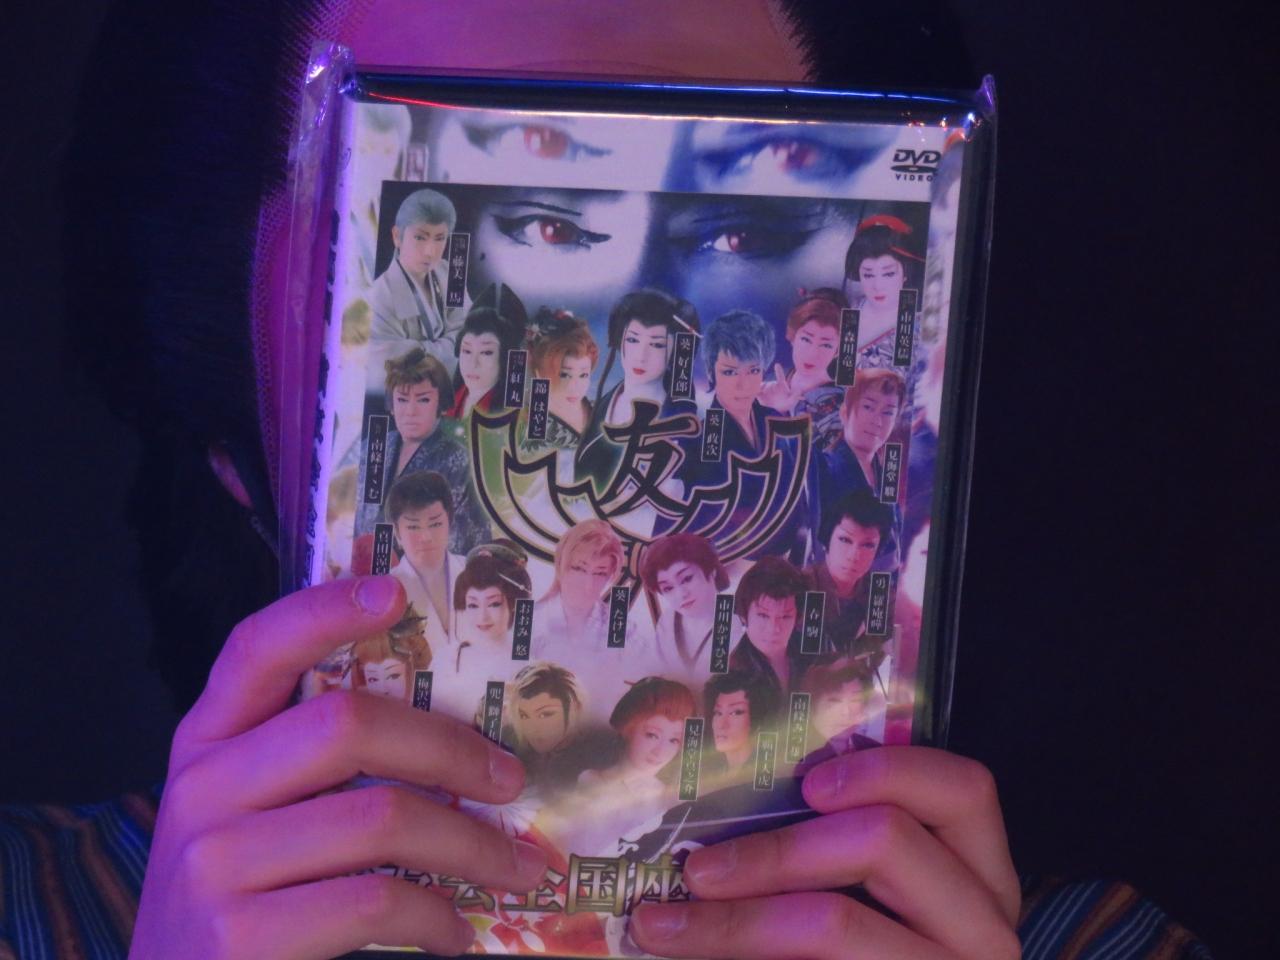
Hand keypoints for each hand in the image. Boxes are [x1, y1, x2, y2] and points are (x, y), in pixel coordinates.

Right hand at [130, 577, 548, 959]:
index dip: (323, 610)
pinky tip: (455, 930)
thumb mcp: (251, 818)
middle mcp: (200, 789)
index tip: (395, 590)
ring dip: (471, 846)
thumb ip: (309, 768)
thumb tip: (453, 739)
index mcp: (206, 744)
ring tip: (515, 868)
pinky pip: (374, 900)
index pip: (255, 649)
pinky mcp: (238, 935)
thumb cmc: (237, 902)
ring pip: (380, 817)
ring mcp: (212, 862)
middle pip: (346, 725)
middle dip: (452, 750)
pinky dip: (436, 915)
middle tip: (512, 780)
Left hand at [631, 747, 1020, 959]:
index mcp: (980, 874)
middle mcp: (986, 927)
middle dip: (774, 852)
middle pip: (887, 843)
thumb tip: (730, 808)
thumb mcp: (867, 893)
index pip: (964, 790)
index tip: (807, 782)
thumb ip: (832, 846)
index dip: (888, 771)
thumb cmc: (857, 947)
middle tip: (697, 868)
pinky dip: (744, 957)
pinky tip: (693, 954)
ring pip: (837, 922)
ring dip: (736, 921)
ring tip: (664, 926)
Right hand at [758, 364, 799, 413]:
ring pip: (763, 387)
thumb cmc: (786, 403)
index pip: (780, 376)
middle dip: (771, 388)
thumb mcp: (792, 400)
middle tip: (774, 394)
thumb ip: (795, 396)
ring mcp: (766, 389)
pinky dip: (757, 391)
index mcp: (781, 384)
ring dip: (764, 390)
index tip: (777, 365)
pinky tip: (757, 393)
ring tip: (767, 396)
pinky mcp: (761, 395)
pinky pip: (757, 392)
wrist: (778, 408)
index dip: (778, 371)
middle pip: (770, 384)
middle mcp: (773, 385)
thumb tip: (800, 390)